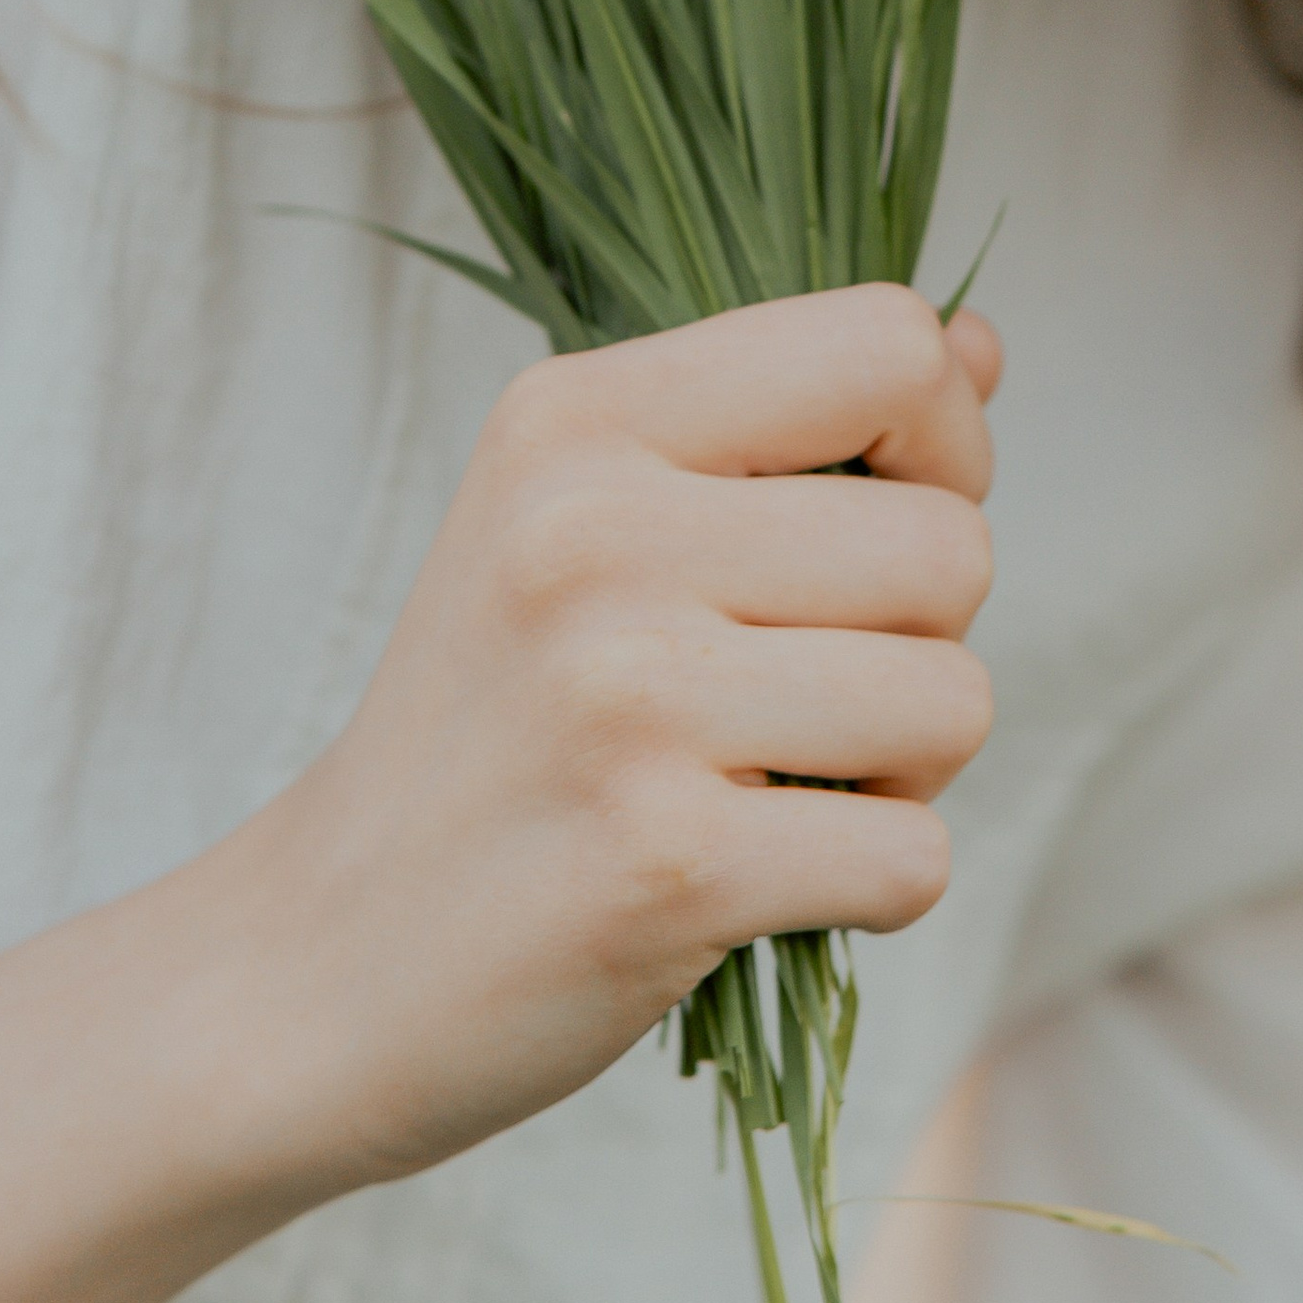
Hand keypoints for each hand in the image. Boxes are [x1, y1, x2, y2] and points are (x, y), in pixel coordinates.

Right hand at [228, 283, 1000, 1200]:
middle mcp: (591, 532)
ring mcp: (624, 698)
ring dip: (906, 773)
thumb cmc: (495, 731)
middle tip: (797, 698)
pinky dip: (874, 888)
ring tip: (774, 786)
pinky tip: (761, 881)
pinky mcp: (665, 862)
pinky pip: (915, 856)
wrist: (318, 961)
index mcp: (574, 418)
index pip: (886, 342)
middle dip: (922, 640)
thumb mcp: (589, 521)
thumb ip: (793, 428)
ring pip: (955, 700)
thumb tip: (983, 343)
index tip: (873, 522)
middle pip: (950, 544)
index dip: (939, 440)